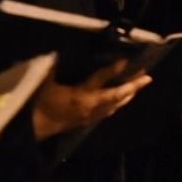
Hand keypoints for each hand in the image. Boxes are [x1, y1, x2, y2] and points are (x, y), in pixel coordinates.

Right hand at [31, 59, 152, 139]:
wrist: (34, 128)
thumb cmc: (39, 103)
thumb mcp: (44, 83)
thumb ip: (52, 67)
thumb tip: (58, 53)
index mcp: (82, 95)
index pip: (102, 80)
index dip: (114, 70)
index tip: (126, 60)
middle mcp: (91, 106)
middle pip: (117, 96)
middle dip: (133, 86)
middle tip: (147, 77)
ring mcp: (91, 116)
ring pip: (115, 106)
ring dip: (128, 96)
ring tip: (138, 87)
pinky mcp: (87, 121)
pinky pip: (108, 112)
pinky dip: (118, 105)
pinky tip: (121, 102)